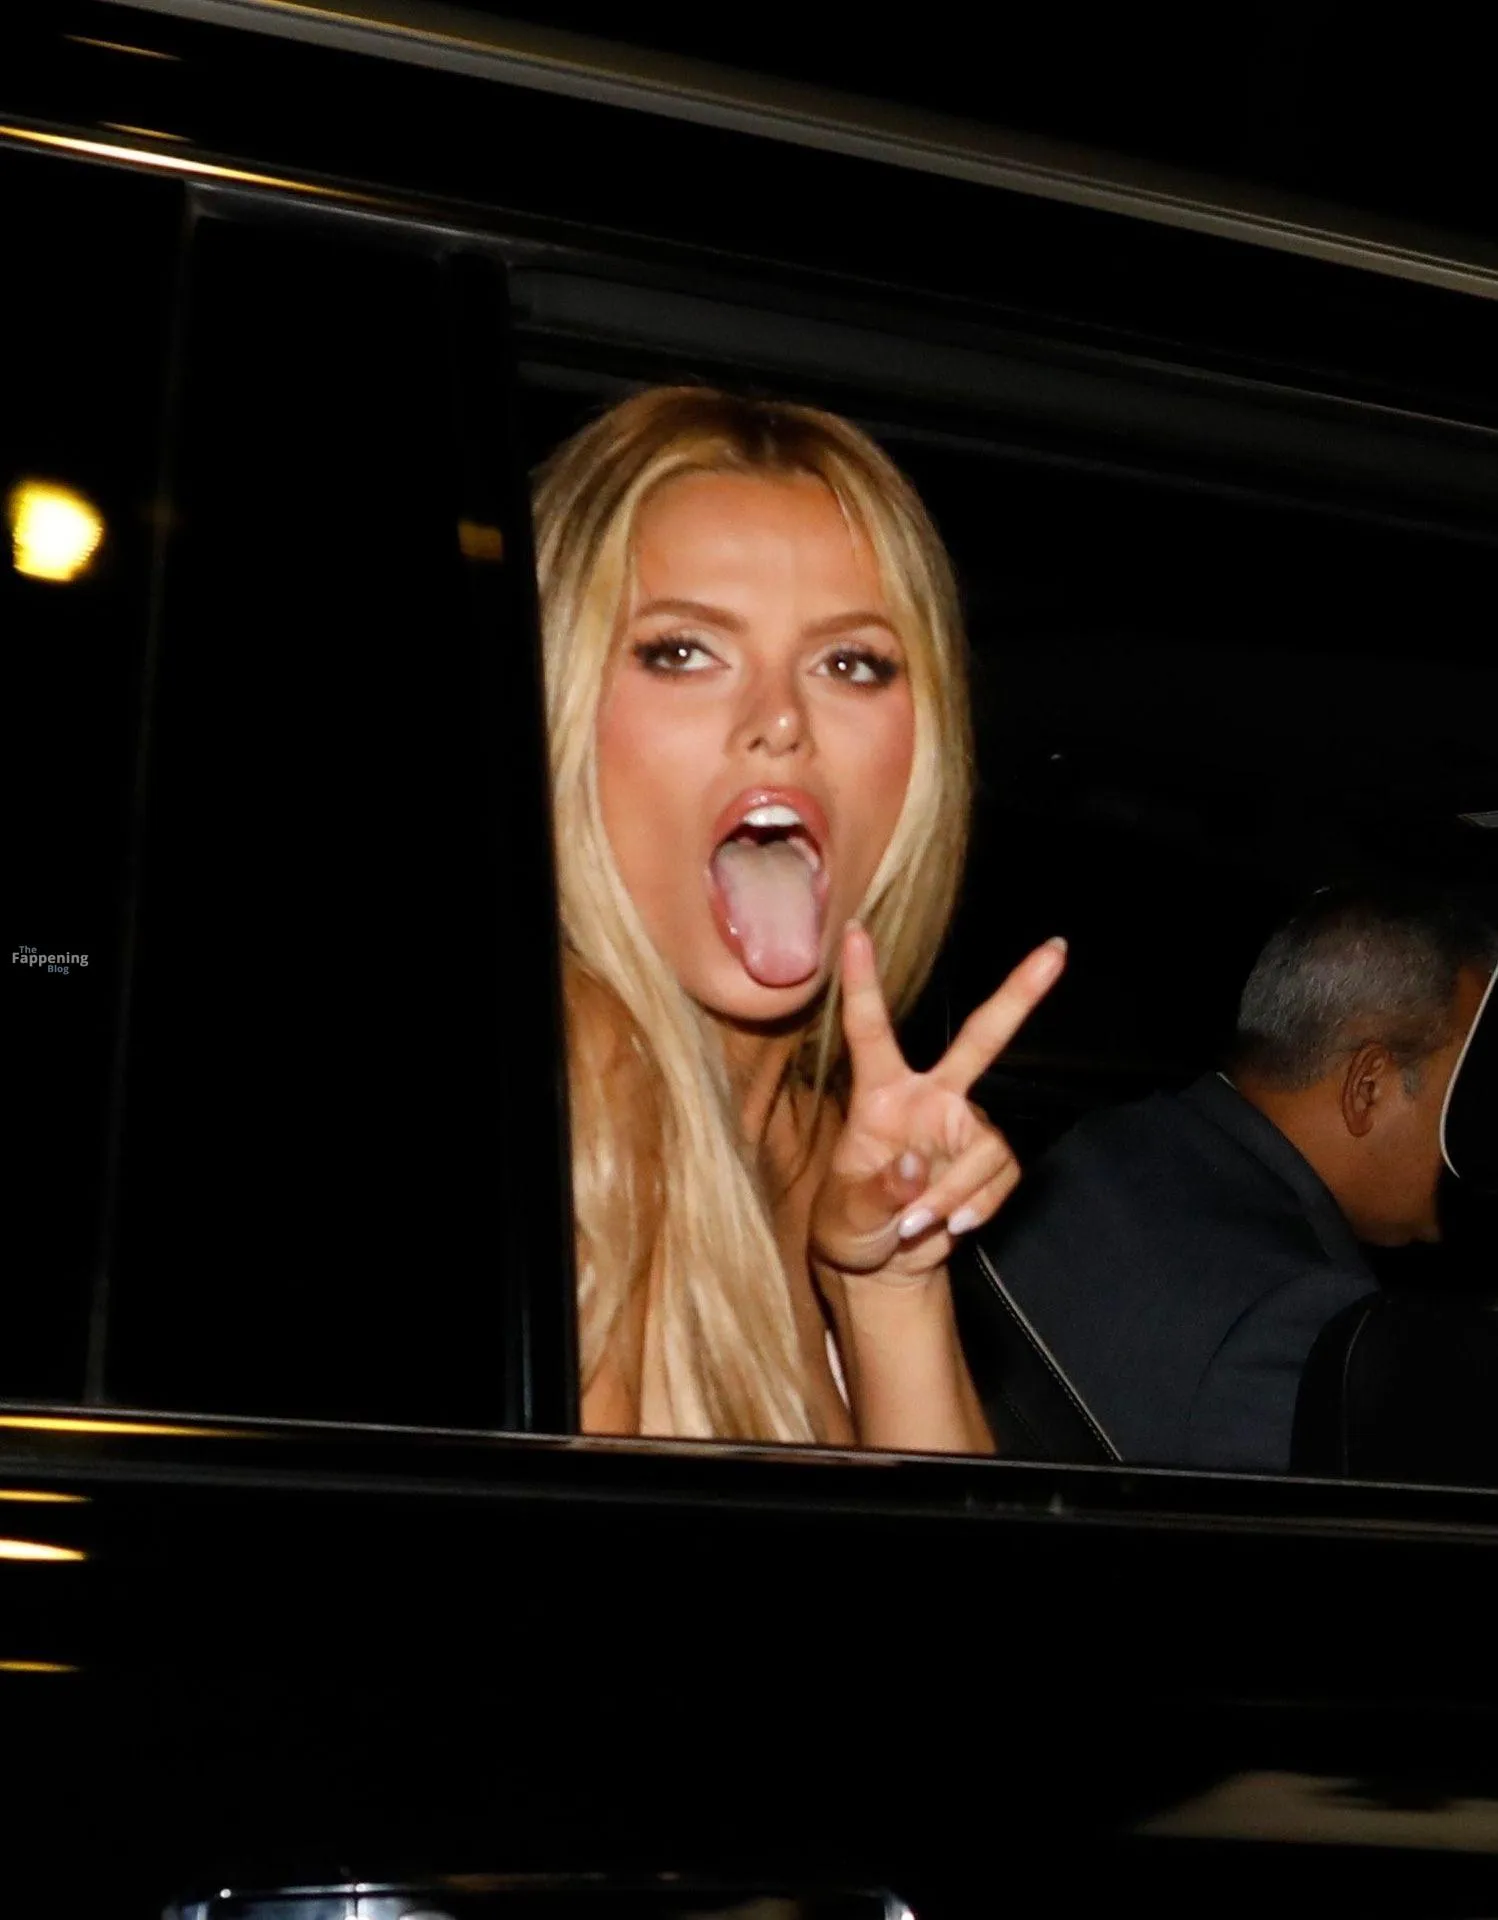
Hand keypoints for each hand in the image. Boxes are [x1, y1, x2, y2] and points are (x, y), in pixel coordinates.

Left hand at [811, 922, 1065, 1282]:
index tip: (853, 932)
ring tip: (917, 1225)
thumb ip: (876, 1194)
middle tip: (1056, 951)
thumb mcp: (843, 1216)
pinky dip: (978, 1205)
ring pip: (986, 1145)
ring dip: (955, 1192)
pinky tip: (952, 1224)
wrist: (885, 1263)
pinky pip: (1002, 1176)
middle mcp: (930, 1098)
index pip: (870, 1030)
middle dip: (1018, 996)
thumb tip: (914, 1168)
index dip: (862, 983)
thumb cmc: (850, 1225)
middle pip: (980, 1039)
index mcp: (881, 1095)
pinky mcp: (990, 1160)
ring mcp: (965, 1127)